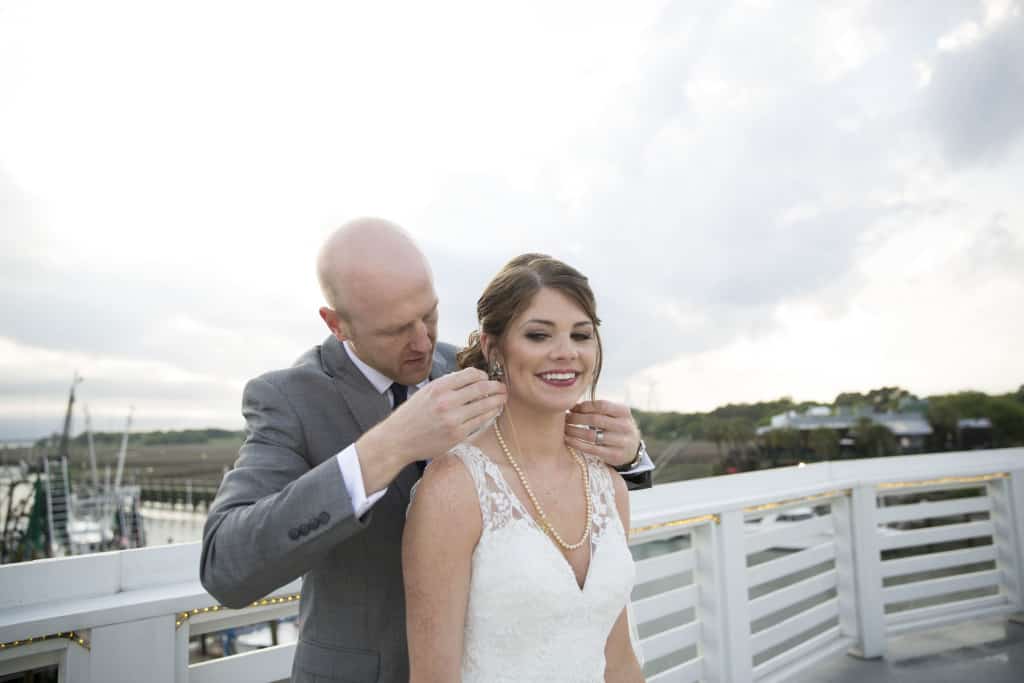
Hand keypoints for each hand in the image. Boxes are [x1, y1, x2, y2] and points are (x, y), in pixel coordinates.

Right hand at [357, 369, 505, 492]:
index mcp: (439, 387)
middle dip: (496, 387)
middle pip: (482, 388)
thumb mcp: (425, 392)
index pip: (471, 374)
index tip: (487, 378)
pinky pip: (480, 422)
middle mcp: (447, 401)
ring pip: (484, 406)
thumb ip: (447, 385)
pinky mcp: (457, 434)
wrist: (398, 440)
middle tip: (503, 387)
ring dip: (497, 401)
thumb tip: (470, 379)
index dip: (483, 375)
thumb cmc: (411, 415)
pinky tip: (492, 412)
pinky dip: (489, 415)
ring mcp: (454, 419)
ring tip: (502, 399)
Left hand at [564, 400, 640, 467]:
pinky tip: (567, 440)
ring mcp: (621, 442)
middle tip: (564, 418)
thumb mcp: (614, 415)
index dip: (584, 406)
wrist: (632, 449)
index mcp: (624, 412)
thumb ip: (597, 409)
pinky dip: (577, 444)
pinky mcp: (614, 455)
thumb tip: (572, 405)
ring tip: (564, 429)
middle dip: (576, 418)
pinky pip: (591, 449)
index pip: (601, 405)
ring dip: (574, 431)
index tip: (571, 408)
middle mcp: (625, 426)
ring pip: (591, 435)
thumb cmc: (616, 427)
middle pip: (595, 419)